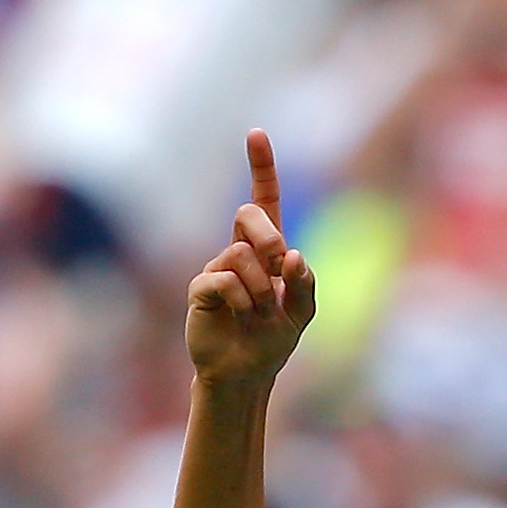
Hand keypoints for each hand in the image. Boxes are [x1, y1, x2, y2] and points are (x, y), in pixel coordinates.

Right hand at [186, 130, 315, 390]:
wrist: (246, 374)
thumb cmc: (273, 340)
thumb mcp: (302, 312)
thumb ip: (305, 284)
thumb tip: (293, 255)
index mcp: (267, 250)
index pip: (264, 199)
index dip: (261, 167)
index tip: (256, 133)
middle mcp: (239, 252)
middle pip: (249, 213)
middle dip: (269, 237)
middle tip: (279, 268)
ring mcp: (217, 268)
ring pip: (240, 254)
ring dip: (263, 288)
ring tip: (262, 313)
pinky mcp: (201, 289)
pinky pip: (224, 280)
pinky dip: (244, 300)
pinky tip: (243, 316)